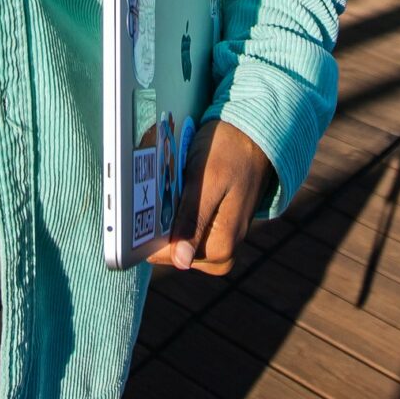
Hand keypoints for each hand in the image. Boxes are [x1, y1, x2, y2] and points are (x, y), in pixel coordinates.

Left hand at [154, 118, 276, 276]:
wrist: (254, 136)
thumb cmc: (230, 152)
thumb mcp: (207, 181)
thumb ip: (194, 220)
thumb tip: (181, 262)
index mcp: (220, 248)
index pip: (166, 254)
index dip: (149, 230)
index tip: (144, 203)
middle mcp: (222, 255)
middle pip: (171, 248)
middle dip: (161, 220)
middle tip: (164, 186)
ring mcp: (221, 245)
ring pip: (176, 239)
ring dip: (169, 214)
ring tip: (175, 184)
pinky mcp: (217, 233)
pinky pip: (187, 230)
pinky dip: (178, 212)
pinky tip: (182, 189)